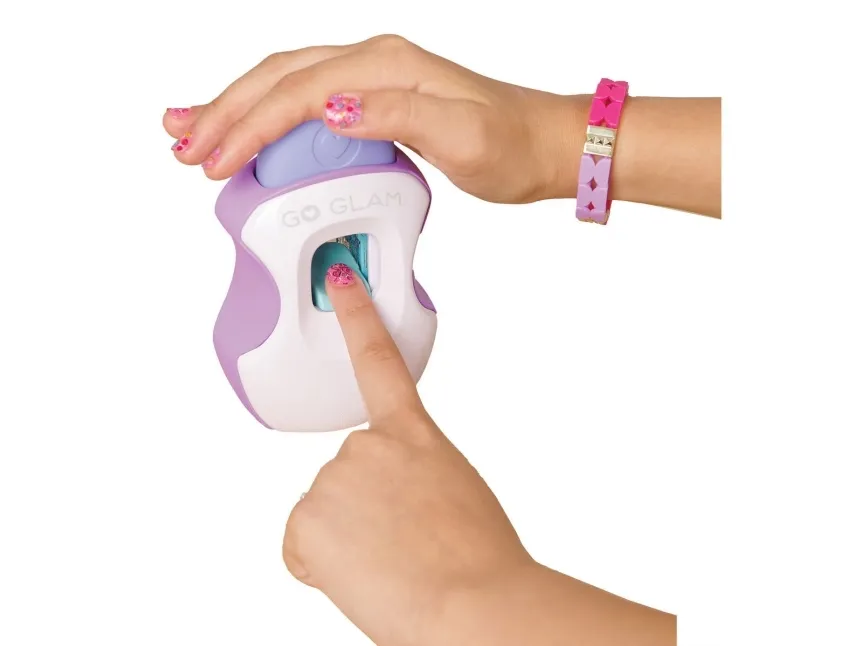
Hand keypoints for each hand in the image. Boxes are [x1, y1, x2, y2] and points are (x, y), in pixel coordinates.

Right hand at [162, 34, 579, 203]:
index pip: (296, 92)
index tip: (214, 160)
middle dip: (223, 111)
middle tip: (180, 145)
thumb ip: (393, 116)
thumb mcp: (461, 134)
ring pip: (284, 84)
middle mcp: (372, 63)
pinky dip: (268, 115)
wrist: (544, 143)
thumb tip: (327, 109)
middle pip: (275, 77)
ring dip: (234, 107)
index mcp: (384, 67)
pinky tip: (250, 128)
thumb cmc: (510, 144)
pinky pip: (306, 100)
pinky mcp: (376, 100)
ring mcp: (372, 79)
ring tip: (190, 129)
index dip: (248, 126)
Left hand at [281, 262, 534, 644]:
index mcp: (414, 436)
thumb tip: (388, 501)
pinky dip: (324, 566)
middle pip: (347, 474)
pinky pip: (305, 546)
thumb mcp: (454, 494)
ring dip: (349, 540)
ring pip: (327, 513)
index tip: (339, 282)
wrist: (472, 605)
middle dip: (365, 507)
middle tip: (402, 540)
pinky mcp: (306, 517)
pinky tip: (364, 573)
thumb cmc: (480, 560)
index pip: (379, 361)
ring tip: (391, 561)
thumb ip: (414, 476)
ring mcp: (333, 479)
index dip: (357, 315)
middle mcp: (367, 447)